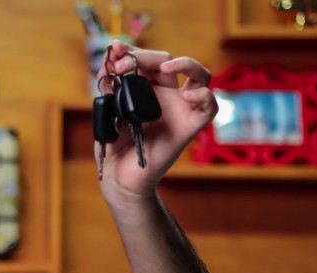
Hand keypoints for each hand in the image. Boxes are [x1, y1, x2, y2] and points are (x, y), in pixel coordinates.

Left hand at [96, 40, 217, 202]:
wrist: (119, 177)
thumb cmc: (114, 145)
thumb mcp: (106, 110)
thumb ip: (108, 84)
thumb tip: (108, 58)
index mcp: (146, 89)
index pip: (147, 60)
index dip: (133, 51)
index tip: (114, 51)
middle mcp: (166, 96)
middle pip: (168, 62)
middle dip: (145, 57)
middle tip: (123, 65)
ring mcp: (180, 110)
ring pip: (200, 76)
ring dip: (185, 63)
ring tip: (166, 66)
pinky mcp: (190, 128)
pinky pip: (209, 107)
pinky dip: (204, 96)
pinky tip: (187, 95)